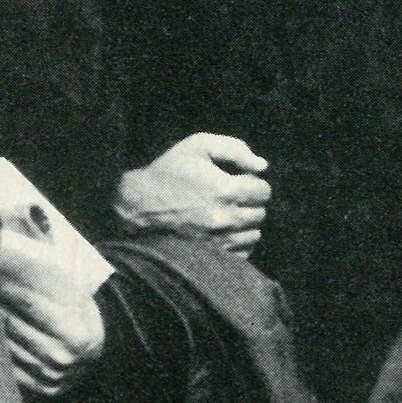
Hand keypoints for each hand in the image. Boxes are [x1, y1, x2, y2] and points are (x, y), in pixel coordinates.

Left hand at [0, 218, 107, 396]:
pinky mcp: (41, 388)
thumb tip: (27, 212)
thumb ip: (47, 252)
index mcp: (75, 330)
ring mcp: (51, 375)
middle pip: (14, 326)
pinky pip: (9, 368)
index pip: (30, 305)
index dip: (6, 287)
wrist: (100, 347)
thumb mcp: (72, 281)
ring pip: (7, 347)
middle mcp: (63, 356)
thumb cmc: (79, 307)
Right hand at [112, 132, 270, 249]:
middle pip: (260, 213)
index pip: (264, 190)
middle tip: (232, 196)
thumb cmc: (168, 171)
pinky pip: (243, 253)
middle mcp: (226, 219)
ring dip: (246, 223)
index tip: (240, 180)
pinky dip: (238, 242)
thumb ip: (235, 149)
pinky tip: (223, 230)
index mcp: (226, 190)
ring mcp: (219, 241)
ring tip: (226, 213)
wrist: (137, 205)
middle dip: (250, 202)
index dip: (253, 182)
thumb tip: (263, 166)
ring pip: (254, 234)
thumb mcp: (198, 146)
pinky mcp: (212, 256)